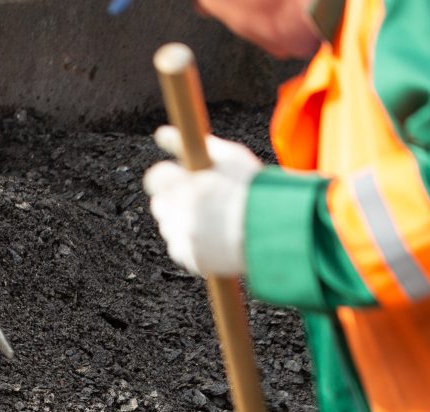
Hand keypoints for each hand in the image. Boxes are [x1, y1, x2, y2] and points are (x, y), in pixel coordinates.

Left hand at [141, 130, 260, 277]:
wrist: (274, 230)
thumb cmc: (254, 189)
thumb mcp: (228, 157)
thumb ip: (191, 144)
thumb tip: (160, 133)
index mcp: (185, 183)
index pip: (154, 178)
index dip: (166, 178)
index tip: (179, 179)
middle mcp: (179, 211)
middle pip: (160, 205)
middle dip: (174, 201)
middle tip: (201, 200)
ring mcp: (184, 237)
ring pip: (169, 228)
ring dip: (182, 224)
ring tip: (211, 221)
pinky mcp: (191, 259)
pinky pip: (180, 250)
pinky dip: (191, 245)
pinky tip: (212, 238)